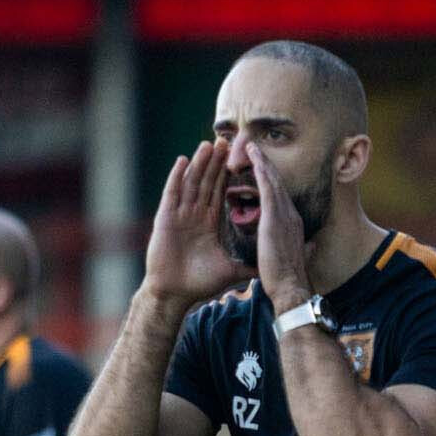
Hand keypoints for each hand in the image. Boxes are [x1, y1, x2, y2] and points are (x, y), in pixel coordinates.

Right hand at [144, 139, 245, 304]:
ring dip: (199, 163)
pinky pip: (172, 193)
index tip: (237, 158)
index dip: (226, 175)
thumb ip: (248, 265)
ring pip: (191, 183)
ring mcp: (179, 215)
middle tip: (225, 141)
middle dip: (215, 162)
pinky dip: (177, 177)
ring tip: (208, 144)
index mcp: (208, 223)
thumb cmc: (199, 283)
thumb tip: (269, 269)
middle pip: (206, 182)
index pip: (219, 193)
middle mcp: (194, 215)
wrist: (176, 294)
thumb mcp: (230, 270)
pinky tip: (183, 160)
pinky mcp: (166, 218)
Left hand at [249, 142, 313, 310]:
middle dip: (267, 164)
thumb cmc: (288, 279)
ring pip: (272, 181)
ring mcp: (284, 215)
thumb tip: (312, 246)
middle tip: (254, 148)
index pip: (281, 196)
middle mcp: (292, 215)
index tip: (264, 168)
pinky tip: (254, 158)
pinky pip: (267, 188)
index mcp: (294, 223)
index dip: (272, 180)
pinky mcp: (275, 218)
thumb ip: (305, 249)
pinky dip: (261, 171)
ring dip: (262, 161)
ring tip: (250, 146)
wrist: (291, 288)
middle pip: (278, 183)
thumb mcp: (298, 259)